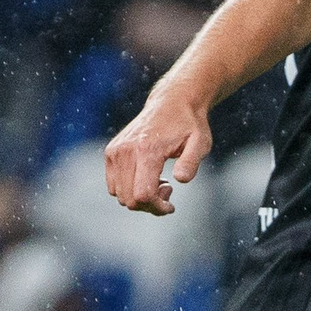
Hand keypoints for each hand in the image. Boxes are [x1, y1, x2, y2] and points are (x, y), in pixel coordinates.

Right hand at [103, 91, 213, 214]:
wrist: (171, 102)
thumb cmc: (190, 125)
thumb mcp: (200, 143)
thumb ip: (191, 162)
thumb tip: (181, 180)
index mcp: (146, 151)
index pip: (142, 195)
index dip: (157, 208)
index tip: (171, 206)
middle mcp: (125, 152)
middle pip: (129, 199)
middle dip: (150, 205)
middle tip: (168, 189)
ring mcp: (115, 152)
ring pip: (119, 195)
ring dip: (139, 197)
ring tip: (160, 181)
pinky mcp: (111, 152)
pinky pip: (113, 185)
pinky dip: (128, 189)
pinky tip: (148, 177)